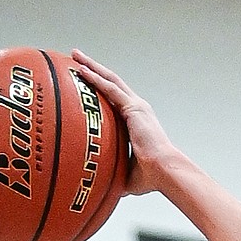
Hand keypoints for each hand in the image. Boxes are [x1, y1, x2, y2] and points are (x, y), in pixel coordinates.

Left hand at [69, 53, 165, 195]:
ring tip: (75, 55)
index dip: (101, 88)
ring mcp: (136, 106)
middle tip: (77, 58)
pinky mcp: (134, 108)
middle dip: (94, 69)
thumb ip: (115, 173)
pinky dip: (95, 78)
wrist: (165, 172)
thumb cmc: (152, 177)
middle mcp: (137, 109)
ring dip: (91, 66)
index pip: (115, 99)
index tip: (86, 82)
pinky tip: (81, 69)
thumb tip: (102, 185)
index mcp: (136, 121)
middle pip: (111, 82)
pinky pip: (110, 89)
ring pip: (109, 79)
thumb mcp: (127, 174)